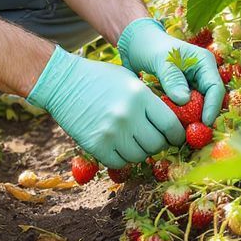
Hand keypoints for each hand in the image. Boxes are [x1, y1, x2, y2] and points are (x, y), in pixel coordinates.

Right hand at [25, 46, 186, 168]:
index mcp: (141, 96)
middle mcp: (129, 115)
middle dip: (158, 144)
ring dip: (140, 151)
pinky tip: (118, 145)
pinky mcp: (96, 146)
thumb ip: (151, 100)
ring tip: (133, 141)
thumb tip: (172, 122)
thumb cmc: (101, 78)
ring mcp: (112, 132)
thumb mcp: (131, 80)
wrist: (64, 83)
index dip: (176, 135)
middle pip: (157, 144)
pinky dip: (122, 157)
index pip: (171, 125)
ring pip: (140, 156)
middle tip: (153, 139)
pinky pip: (119, 162)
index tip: (174, 137)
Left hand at [116, 17, 224, 125]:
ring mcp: (194, 84)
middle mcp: (203, 74)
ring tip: (181, 131)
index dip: (213, 107)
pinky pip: (187, 108)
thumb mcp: (161, 61)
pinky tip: (172, 124)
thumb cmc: (150, 47)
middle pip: (210, 100)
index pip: (215, 88)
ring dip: (191, 118)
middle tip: (192, 133)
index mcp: (204, 62)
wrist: (137, 44)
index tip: (204, 123)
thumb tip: (185, 100)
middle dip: (203, 116)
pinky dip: (182, 116)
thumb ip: (172, 79)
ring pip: (199, 106)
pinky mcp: (184, 92)